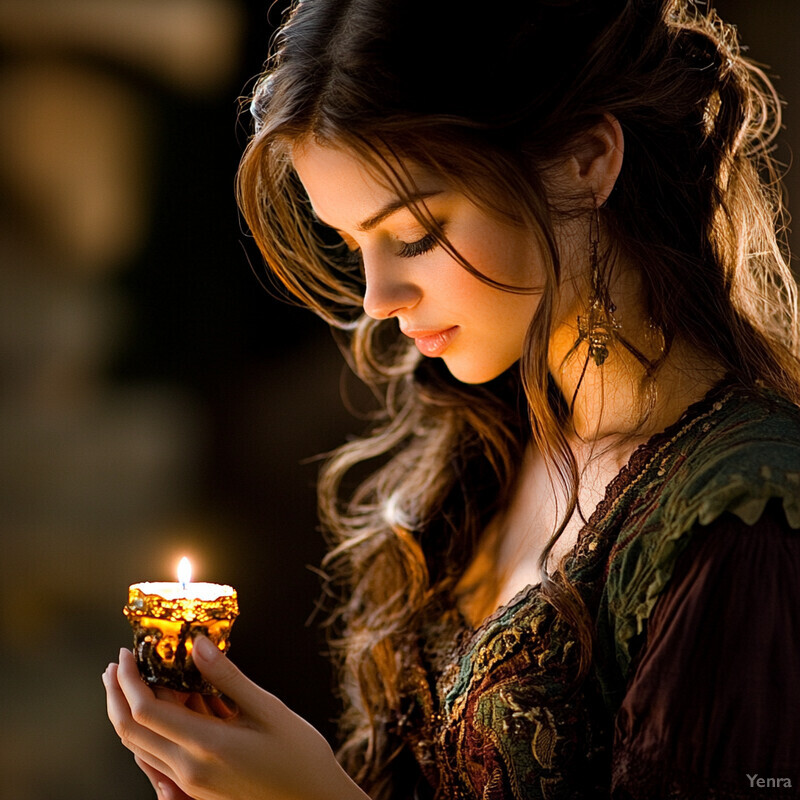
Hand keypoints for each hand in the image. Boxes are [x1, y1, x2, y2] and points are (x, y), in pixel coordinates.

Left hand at [102, 636, 369, 799]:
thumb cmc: (298, 755)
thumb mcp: (266, 708)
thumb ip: (227, 676)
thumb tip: (197, 643)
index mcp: (205, 747)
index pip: (144, 712)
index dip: (128, 680)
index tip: (128, 652)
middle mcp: (188, 769)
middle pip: (130, 731)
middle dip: (118, 693)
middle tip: (120, 661)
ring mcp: (190, 782)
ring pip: (140, 745)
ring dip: (130, 709)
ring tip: (139, 675)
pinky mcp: (196, 786)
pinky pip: (159, 754)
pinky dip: (153, 727)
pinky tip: (172, 703)